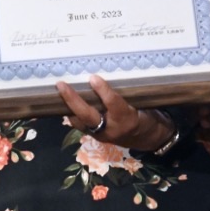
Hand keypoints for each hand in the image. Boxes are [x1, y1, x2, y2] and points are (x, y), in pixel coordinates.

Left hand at [56, 75, 175, 150]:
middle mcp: (112, 130)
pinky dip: (72, 112)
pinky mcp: (96, 137)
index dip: (103, 91)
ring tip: (59, 89)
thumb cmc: (148, 115)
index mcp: (128, 119)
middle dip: (73, 100)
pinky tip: (65, 100)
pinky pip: (80, 124)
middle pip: (88, 116)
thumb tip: (108, 71)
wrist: (150, 138)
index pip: (114, 105)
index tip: (93, 77)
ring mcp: (101, 135)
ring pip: (80, 122)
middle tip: (62, 84)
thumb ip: (128, 92)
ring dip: (68, 106)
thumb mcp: (144, 103)